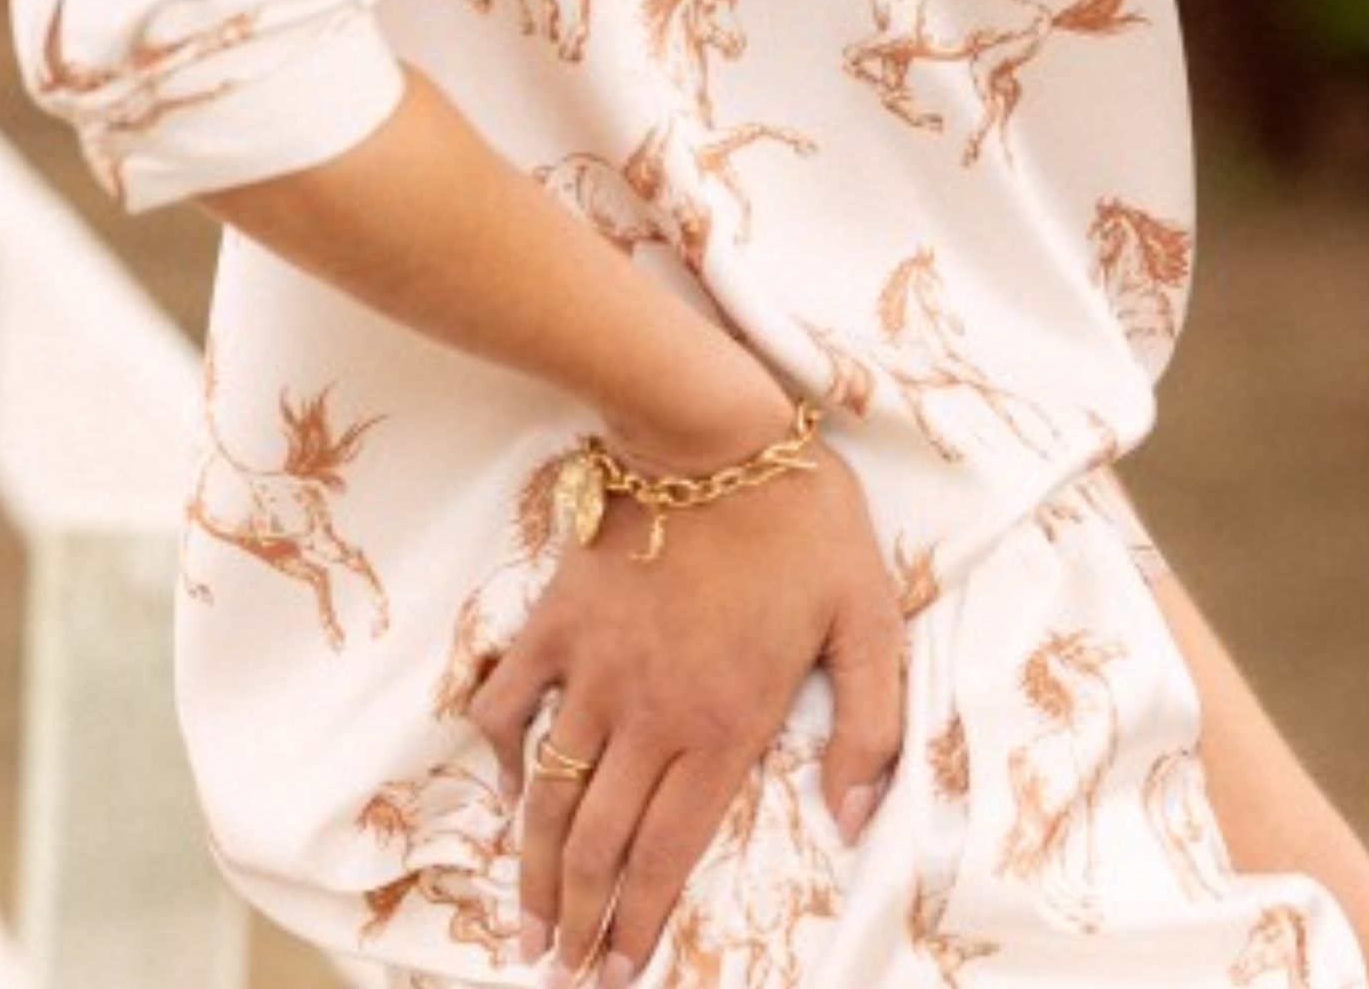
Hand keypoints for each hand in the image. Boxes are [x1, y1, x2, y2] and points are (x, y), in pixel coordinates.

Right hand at [468, 435, 904, 983]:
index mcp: (724, 724)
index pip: (668, 852)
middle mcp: (649, 713)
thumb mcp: (867, 621)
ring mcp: (594, 668)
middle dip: (579, 920)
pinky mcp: (558, 621)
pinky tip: (506, 787)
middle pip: (599, 842)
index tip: (617, 973)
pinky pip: (509, 701)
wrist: (714, 433)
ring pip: (549, 793)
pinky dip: (501, 751)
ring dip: (533, 866)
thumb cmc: (803, 523)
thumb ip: (867, 728)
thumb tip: (850, 822)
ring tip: (525, 923)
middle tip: (559, 969)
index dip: (638, 923)